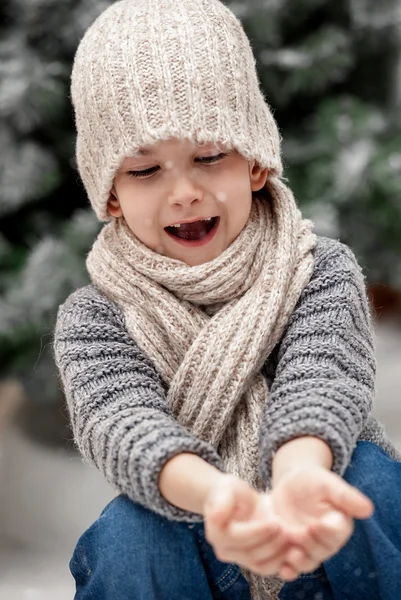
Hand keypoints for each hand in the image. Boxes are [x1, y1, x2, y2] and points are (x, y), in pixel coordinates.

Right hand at [203, 474, 290, 576]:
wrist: (237, 500)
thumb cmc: (230, 490)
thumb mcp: (226, 488)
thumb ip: (221, 502)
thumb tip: (214, 516)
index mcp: (216, 533)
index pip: (238, 538)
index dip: (257, 532)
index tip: (276, 522)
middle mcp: (224, 550)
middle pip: (250, 554)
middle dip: (271, 542)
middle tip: (287, 529)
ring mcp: (238, 559)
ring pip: (260, 565)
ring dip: (278, 553)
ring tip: (291, 537)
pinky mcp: (251, 562)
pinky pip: (267, 568)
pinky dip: (282, 561)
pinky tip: (293, 548)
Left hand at [270, 466, 373, 580]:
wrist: (289, 485)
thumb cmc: (311, 481)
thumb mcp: (326, 483)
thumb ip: (345, 495)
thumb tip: (368, 509)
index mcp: (339, 524)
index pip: (337, 533)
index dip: (327, 532)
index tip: (315, 524)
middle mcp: (327, 541)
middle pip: (323, 550)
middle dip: (310, 544)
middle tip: (297, 533)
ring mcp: (309, 549)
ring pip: (309, 562)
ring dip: (301, 561)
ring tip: (291, 554)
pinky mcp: (292, 552)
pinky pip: (292, 567)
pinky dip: (289, 571)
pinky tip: (283, 570)